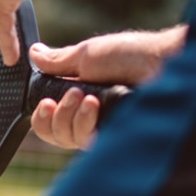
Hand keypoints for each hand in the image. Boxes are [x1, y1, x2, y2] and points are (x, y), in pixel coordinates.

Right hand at [29, 25, 186, 149]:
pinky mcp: (113, 138)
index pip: (51, 119)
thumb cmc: (131, 54)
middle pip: (55, 134)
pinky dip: (84, 122)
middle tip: (72, 95)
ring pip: (68, 138)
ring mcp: (103, 128)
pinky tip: (95, 105)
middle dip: (56, 115)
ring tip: (88, 96)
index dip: (42, 116)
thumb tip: (34, 54)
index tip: (45, 103)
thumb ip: (58, 61)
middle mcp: (90, 116)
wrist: (161, 62)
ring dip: (70, 116)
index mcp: (81, 96)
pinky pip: (85, 142)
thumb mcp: (87, 54)